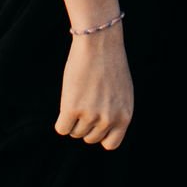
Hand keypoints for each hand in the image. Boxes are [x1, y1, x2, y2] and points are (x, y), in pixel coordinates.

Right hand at [55, 27, 132, 151]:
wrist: (98, 43)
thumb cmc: (109, 63)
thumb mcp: (122, 91)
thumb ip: (115, 111)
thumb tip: (102, 128)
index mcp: (125, 116)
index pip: (110, 144)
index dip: (101, 134)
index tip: (96, 122)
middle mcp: (109, 119)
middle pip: (89, 138)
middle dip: (85, 124)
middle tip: (85, 102)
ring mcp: (91, 115)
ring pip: (75, 132)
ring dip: (73, 119)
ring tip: (78, 97)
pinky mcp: (72, 108)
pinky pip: (62, 128)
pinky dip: (61, 120)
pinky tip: (67, 103)